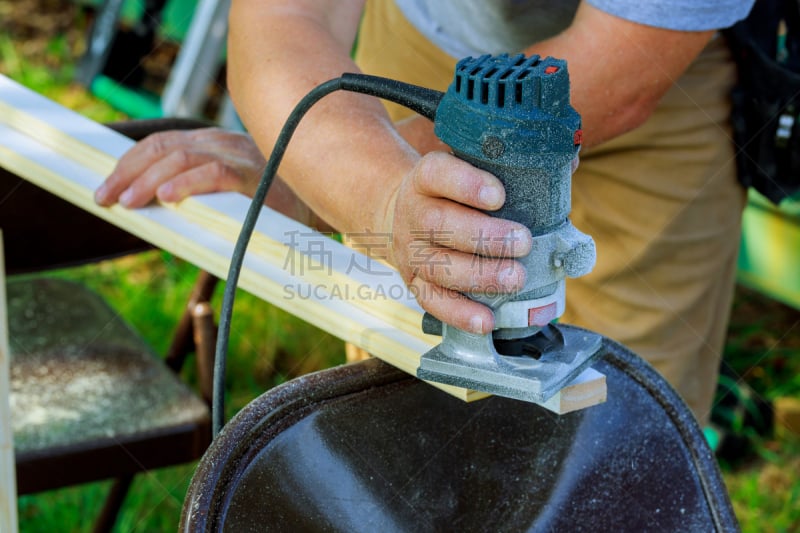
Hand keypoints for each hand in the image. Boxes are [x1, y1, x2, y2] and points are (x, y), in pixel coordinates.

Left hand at [94, 128, 265, 207]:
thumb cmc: (272, 211)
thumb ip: (198, 200)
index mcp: (214, 145)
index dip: (129, 164)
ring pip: (182, 156)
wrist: (320, 207)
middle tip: (106, 198)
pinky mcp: (254, 174)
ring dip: (148, 180)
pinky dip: (186, 184)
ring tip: (128, 202)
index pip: (161, 144)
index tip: (106, 189)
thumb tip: (156, 219)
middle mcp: (222, 142)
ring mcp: (238, 154)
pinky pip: (214, 172)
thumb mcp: (229, 198)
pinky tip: (166, 199)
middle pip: (163, 147)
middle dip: (128, 172)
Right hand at [387, 151, 531, 334]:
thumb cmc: (453, 192)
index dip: (466, 184)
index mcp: (426, 179)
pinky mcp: (414, 282)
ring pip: (438, 266)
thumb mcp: (468, 169)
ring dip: (480, 275)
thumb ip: (512, 165)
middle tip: (523, 242)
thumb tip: (569, 161)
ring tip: (516, 279)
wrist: (406, 214)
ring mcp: (411, 251)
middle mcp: (412, 213)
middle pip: (439, 223)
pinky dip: (460, 313)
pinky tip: (487, 320)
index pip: (437, 173)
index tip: (499, 196)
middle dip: (484, 236)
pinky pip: (433, 302)